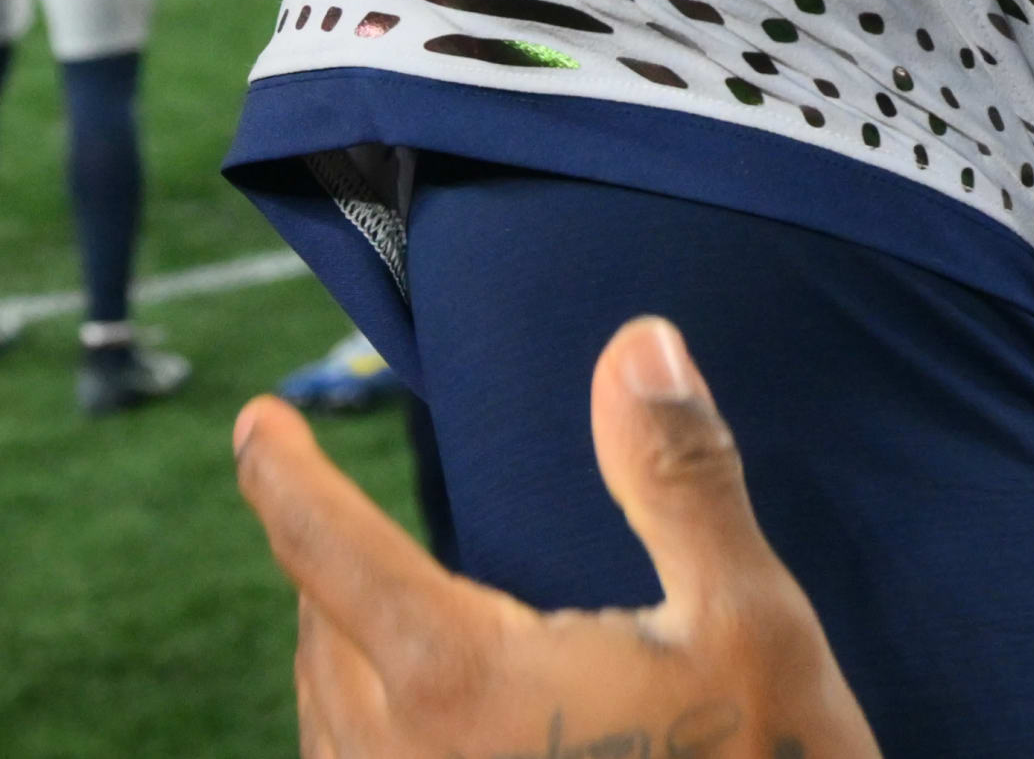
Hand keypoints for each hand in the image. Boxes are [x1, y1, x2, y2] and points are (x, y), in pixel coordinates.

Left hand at [236, 316, 882, 758]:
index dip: (284, 476)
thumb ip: (676, 475)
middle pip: (320, 628)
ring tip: (352, 592)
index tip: (258, 420)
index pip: (329, 552)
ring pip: (322, 712)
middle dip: (319, 552)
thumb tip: (637, 344)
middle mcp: (403, 755)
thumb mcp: (747, 614)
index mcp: (459, 677)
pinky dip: (349, 716)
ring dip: (332, 639)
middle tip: (330, 494)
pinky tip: (397, 708)